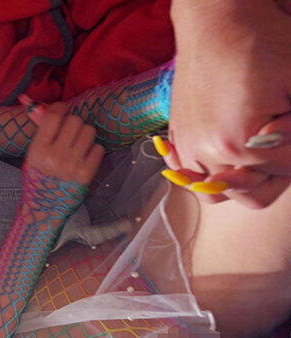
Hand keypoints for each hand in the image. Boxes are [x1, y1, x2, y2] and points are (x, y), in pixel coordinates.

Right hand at [26, 102, 103, 184]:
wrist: (44, 209)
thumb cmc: (37, 179)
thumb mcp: (33, 155)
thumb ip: (41, 131)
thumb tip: (42, 105)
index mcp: (38, 150)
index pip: (54, 116)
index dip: (60, 108)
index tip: (62, 110)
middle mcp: (55, 156)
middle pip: (75, 120)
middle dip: (73, 124)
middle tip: (69, 133)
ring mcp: (73, 165)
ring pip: (89, 131)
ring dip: (84, 135)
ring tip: (77, 145)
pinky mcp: (87, 173)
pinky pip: (98, 148)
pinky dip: (93, 150)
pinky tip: (84, 158)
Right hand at [168, 0, 290, 207]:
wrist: (216, 23)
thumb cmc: (262, 46)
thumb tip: (288, 160)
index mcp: (236, 146)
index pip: (286, 173)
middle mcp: (205, 155)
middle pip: (253, 194)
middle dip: (276, 173)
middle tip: (284, 143)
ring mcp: (187, 149)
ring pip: (219, 192)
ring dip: (244, 179)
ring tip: (259, 150)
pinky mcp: (178, 139)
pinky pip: (193, 175)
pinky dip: (215, 171)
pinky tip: (229, 148)